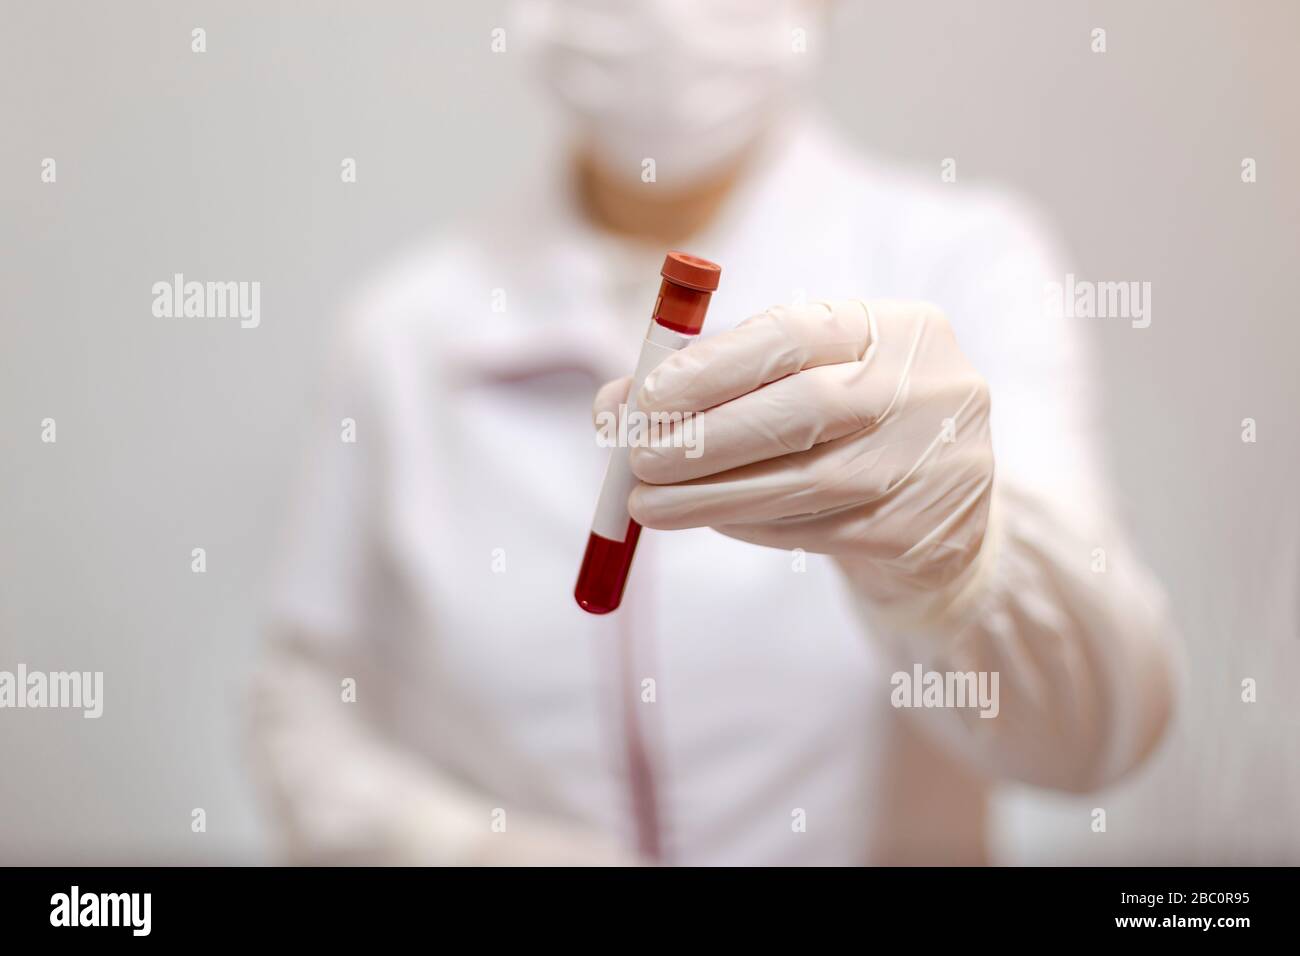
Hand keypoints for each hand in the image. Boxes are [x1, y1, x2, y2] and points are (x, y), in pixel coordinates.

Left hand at [596, 300, 995, 618]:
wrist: (949, 512)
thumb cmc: (851, 427)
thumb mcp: (803, 379)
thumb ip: (717, 380)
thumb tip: (614, 405)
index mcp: (896, 328)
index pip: (794, 334)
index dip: (712, 367)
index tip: (646, 399)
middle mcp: (926, 387)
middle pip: (804, 409)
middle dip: (706, 439)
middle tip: (639, 462)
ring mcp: (932, 462)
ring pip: (806, 482)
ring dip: (713, 496)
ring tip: (649, 506)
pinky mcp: (922, 530)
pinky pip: (817, 530)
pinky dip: (753, 525)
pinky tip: (714, 518)